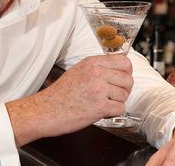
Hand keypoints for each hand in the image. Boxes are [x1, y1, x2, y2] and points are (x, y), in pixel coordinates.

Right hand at [6, 55, 132, 145]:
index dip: (126, 72)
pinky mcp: (99, 106)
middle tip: (114, 95)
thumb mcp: (78, 71)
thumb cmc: (59, 94)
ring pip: (125, 95)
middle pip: (128, 79)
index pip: (124, 61)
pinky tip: (102, 111)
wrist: (46, 110)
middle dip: (124, 89)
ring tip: (103, 103)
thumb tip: (116, 69)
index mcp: (92, 63)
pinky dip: (113, 113)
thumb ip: (97, 68)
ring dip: (117, 102)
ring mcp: (99, 89)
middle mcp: (96, 73)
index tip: (122, 79)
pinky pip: (120, 109)